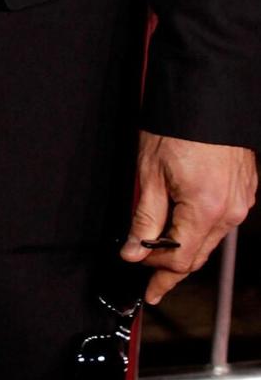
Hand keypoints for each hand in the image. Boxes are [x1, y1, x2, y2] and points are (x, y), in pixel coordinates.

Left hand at [121, 130, 255, 303]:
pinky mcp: (245, 190)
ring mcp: (241, 201)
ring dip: (188, 249)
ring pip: (211, 239)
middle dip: (172, 270)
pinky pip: (222, 220)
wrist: (206, 95)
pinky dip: (201, 228)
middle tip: (152, 284)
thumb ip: (144, 218)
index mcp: (205, 209)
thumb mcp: (149, 173)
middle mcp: (230, 210)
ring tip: (163, 260)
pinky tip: (185, 228)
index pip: (180, 259)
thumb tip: (134, 251)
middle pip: (199, 254)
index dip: (156, 271)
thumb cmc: (176, 128)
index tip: (141, 278)